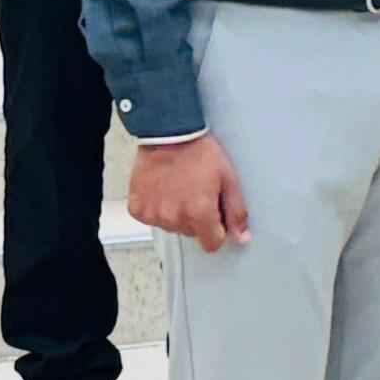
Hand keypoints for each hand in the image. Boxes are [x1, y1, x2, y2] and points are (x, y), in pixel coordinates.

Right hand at [129, 133, 249, 249]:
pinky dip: (158, 208)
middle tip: (197, 192)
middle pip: (191, 233)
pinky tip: (163, 189)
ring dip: (177, 213)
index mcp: (199, 213)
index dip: (217, 231)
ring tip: (179, 188)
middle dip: (197, 218)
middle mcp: (174, 218)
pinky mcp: (137, 209)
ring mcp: (153, 215)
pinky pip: (152, 218)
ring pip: (171, 227)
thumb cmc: (201, 153)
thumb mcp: (228, 179)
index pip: (211, 244)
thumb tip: (242, 238)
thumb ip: (235, 212)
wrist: (169, 135)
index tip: (216, 216)